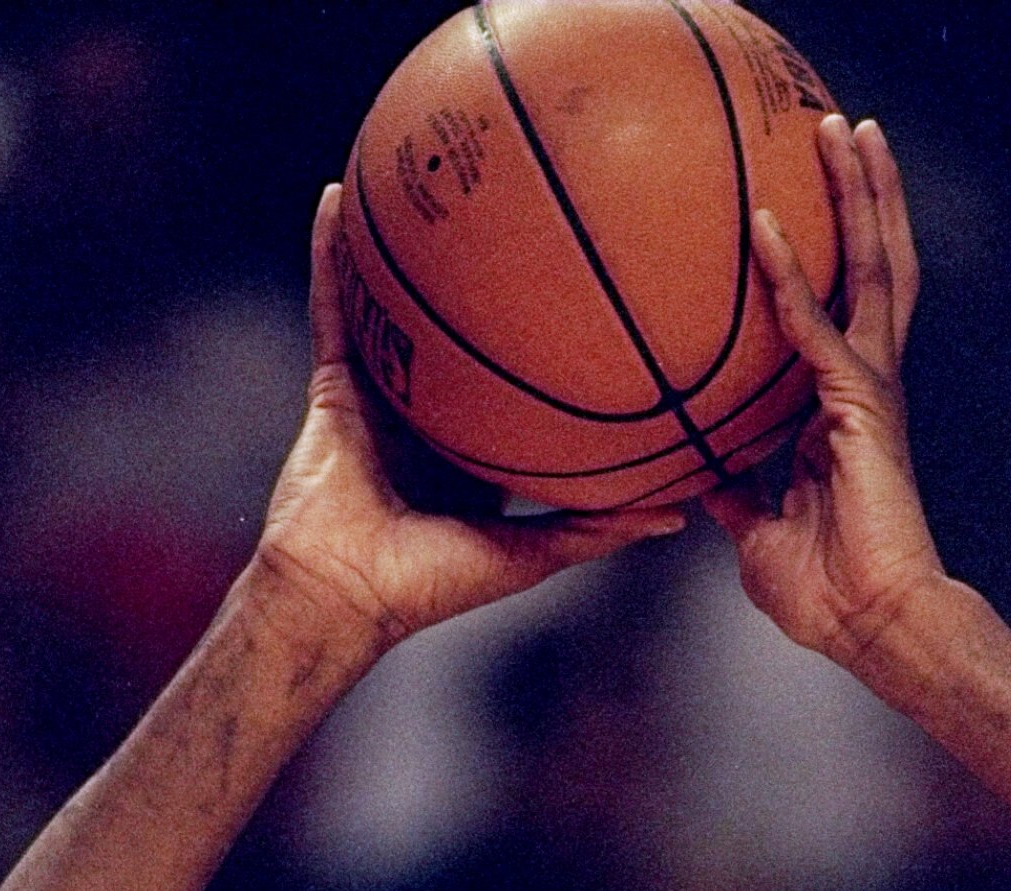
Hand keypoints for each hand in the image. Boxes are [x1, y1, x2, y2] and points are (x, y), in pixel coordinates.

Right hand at [255, 186, 684, 653]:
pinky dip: (330, 255)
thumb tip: (680, 514)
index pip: (518, 389)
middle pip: (460, 332)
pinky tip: (339, 197)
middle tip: (530, 215)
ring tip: (428, 178)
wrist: (345, 591)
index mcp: (473, 453)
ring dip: (403, 247)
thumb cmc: (432, 587)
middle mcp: (427, 416)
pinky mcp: (332, 384)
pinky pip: (331, 305)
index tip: (598, 305)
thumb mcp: (530, 554)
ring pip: (394, 306)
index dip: (552, 348)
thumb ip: (597, 528)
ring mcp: (378, 395)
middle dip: (487, 278)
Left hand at [707, 119, 943, 669]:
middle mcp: (865, 387)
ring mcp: (871, 391)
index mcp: (842, 412)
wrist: (869, 625)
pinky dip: (789, 278)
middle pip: (871, 268)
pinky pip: (817, 327)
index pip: (836, 314)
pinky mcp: (861, 405)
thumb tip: (700, 477)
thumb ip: (736, 495)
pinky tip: (765, 229)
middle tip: (845, 128)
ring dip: (859, 198)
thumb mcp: (758, 536)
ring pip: (871, 270)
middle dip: (864, 196)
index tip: (802, 206)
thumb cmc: (826, 595)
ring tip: (846, 131)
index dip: (825, 258)